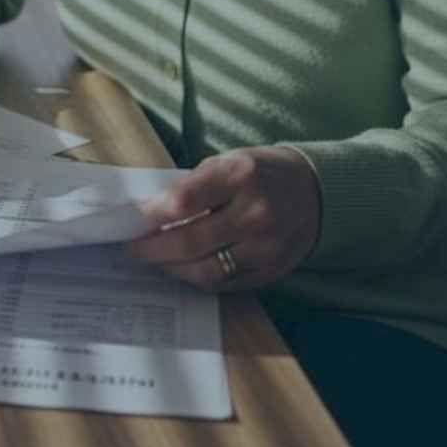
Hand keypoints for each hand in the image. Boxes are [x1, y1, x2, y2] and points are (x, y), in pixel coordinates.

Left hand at [128, 146, 321, 291]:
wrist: (315, 192)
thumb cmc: (260, 173)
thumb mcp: (227, 162)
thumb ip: (191, 186)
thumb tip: (148, 214)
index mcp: (241, 175)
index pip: (183, 202)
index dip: (150, 217)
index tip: (130, 222)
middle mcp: (257, 211)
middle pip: (190, 241)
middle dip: (153, 249)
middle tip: (134, 248)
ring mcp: (267, 245)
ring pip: (206, 270)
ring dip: (173, 269)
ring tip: (157, 260)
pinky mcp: (272, 270)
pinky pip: (225, 284)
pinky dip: (199, 278)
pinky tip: (185, 269)